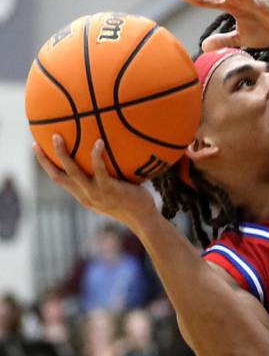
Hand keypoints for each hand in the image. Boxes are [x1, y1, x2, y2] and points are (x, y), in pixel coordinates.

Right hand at [34, 136, 155, 230]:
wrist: (143, 219)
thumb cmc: (133, 202)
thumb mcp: (114, 191)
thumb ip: (106, 177)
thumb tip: (109, 154)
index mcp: (83, 195)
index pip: (59, 179)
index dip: (46, 165)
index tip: (37, 148)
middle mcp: (85, 195)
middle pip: (58, 177)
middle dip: (45, 160)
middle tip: (37, 142)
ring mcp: (96, 193)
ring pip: (73, 172)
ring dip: (62, 154)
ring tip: (57, 136)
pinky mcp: (109, 190)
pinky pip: (100, 170)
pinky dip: (97, 156)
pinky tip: (99, 142)